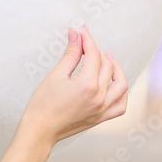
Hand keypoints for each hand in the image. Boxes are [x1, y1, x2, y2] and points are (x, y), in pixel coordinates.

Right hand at [16, 25, 128, 148]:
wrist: (40, 130)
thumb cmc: (43, 104)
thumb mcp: (56, 75)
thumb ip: (71, 54)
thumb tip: (76, 35)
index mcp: (87, 85)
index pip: (93, 55)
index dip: (88, 40)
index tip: (82, 31)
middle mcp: (100, 97)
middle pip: (107, 66)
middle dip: (97, 51)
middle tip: (85, 44)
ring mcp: (103, 109)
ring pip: (121, 84)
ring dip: (116, 69)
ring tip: (107, 60)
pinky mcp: (101, 118)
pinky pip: (121, 105)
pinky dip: (121, 92)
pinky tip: (114, 84)